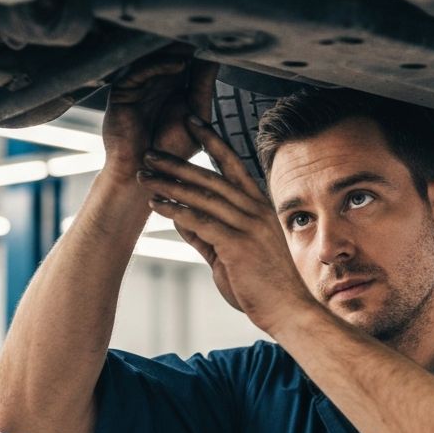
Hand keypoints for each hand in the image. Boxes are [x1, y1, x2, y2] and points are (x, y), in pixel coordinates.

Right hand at [102, 45, 218, 185]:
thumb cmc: (171, 150)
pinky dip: (157, 66)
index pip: (184, 60)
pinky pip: (138, 72)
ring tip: (193, 44)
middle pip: (166, 53)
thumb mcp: (196, 115)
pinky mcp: (123, 93)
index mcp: (172, 88)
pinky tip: (177, 65)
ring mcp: (137, 87)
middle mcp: (153, 84)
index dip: (197, 48)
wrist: (145, 172)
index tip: (216, 37)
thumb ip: (203, 88)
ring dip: (172, 50)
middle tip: (204, 31)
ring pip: (151, 58)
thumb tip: (214, 59)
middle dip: (184, 43)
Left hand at [135, 116, 316, 332]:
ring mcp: (250, 226)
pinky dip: (177, 211)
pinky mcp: (240, 245)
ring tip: (144, 176)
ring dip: (170, 184)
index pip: (234, 165)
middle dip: (179, 163)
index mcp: (260, 207)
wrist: (288, 311)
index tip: (193, 122)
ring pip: (204, 196)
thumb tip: (181, 218)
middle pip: (212, 177)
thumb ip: (208, 235)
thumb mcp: (232, 254)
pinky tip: (157, 205)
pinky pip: (202, 222)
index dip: (213, 142)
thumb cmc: (263, 286)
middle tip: (151, 152)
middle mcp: (257, 210)